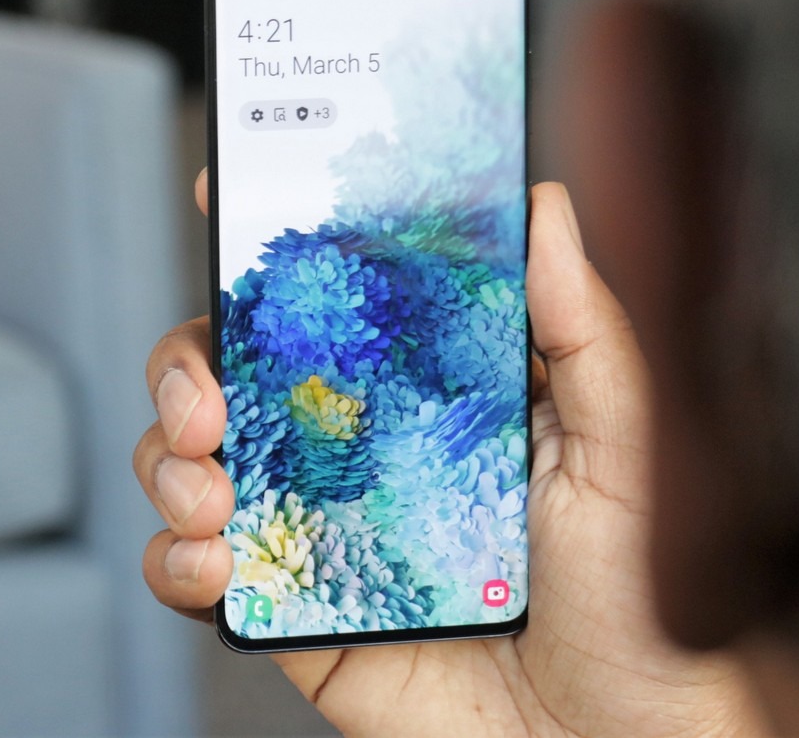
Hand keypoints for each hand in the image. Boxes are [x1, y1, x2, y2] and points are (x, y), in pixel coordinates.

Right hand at [134, 175, 764, 737]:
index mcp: (425, 393)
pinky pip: (191, 567)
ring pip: (188, 456)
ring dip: (166, 456)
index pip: (335, 299)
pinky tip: (212, 558)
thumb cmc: (632, 604)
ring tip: (209, 487)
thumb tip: (542, 208)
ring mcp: (313, 523)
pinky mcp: (286, 605)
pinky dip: (173, 557)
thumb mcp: (622, 451)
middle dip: (186, 362)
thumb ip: (582, 330)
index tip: (224, 192)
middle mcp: (355, 446)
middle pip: (231, 367)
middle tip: (205, 395)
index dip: (272, 246)